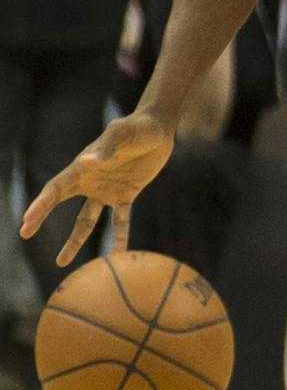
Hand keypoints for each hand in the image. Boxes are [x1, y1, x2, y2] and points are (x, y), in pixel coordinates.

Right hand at [21, 113, 173, 264]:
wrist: (158, 128)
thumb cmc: (135, 127)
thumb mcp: (120, 134)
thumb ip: (105, 148)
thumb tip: (85, 163)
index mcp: (82, 168)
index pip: (55, 189)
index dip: (41, 205)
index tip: (27, 221)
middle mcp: (90, 181)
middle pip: (61, 204)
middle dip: (41, 217)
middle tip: (25, 234)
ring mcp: (106, 190)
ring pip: (86, 221)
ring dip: (75, 241)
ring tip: (61, 262)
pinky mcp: (126, 195)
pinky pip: (120, 222)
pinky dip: (119, 238)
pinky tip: (117, 256)